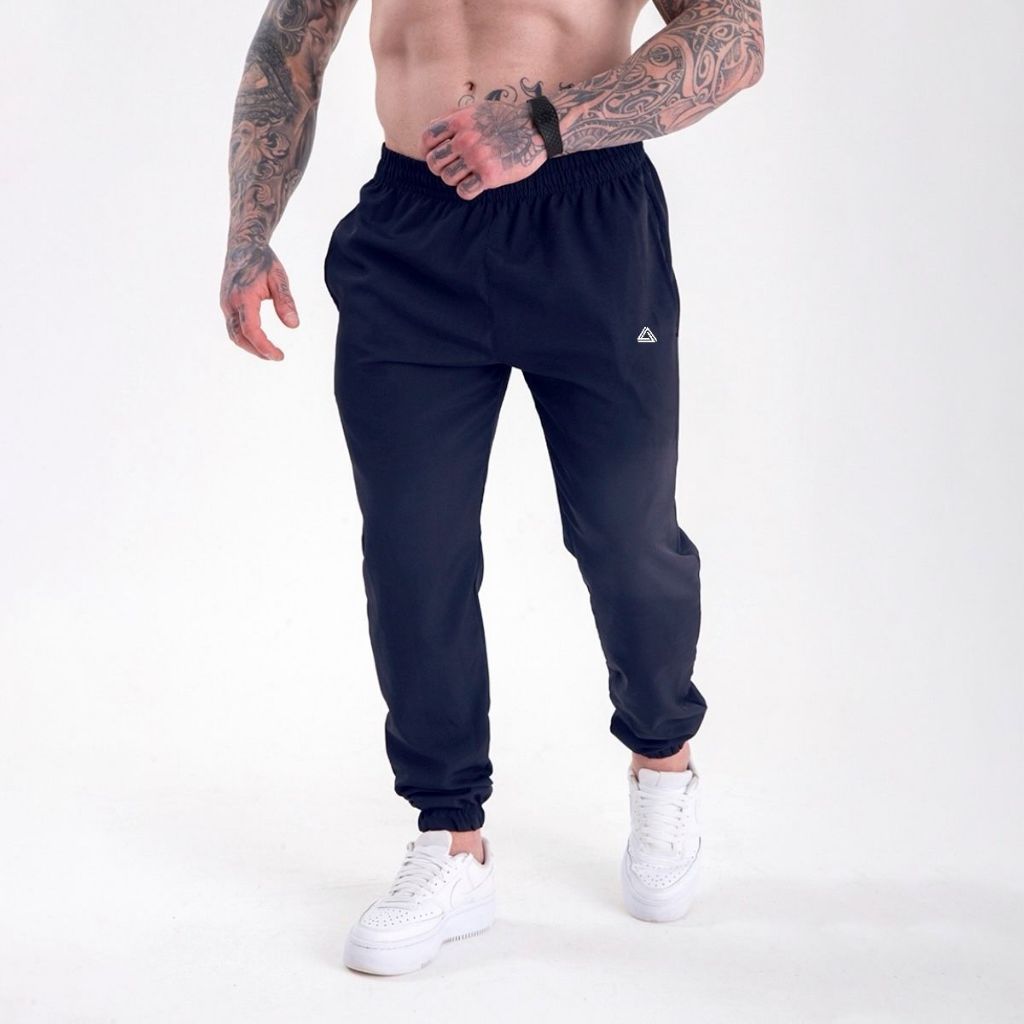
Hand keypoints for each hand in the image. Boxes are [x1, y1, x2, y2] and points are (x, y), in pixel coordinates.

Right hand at [219, 242, 298, 360]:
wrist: (243, 246)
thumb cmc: (263, 261)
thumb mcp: (279, 278)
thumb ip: (286, 302)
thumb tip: (294, 325)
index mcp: (243, 296)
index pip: (251, 330)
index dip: (264, 346)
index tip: (279, 356)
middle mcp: (230, 302)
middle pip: (240, 337)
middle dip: (257, 351)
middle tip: (276, 357)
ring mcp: (225, 304)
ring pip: (234, 334)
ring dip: (250, 347)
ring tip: (269, 352)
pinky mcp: (226, 304)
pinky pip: (233, 327)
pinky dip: (245, 338)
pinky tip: (259, 340)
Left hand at [420, 100, 547, 199]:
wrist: (536, 128)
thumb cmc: (505, 118)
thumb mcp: (476, 109)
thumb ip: (453, 117)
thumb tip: (432, 131)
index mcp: (459, 122)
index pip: (427, 139)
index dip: (427, 150)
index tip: (436, 155)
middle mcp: (465, 139)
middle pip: (434, 162)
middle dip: (439, 167)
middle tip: (452, 167)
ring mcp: (477, 158)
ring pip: (447, 178)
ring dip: (455, 179)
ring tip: (467, 175)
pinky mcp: (489, 176)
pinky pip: (464, 192)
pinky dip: (466, 190)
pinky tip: (475, 184)